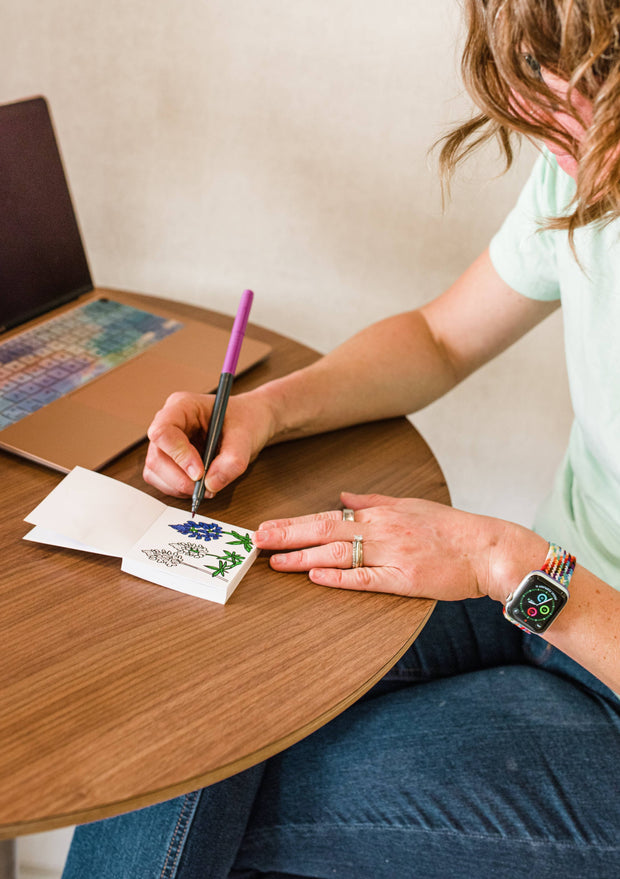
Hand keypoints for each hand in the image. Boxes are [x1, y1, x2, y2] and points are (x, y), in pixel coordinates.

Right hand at [143, 389, 275, 497]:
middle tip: (206, 488)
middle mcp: (169, 422)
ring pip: (156, 472)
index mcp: (182, 406)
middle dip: (179, 478)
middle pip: (156, 457)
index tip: (199, 472)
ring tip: (207, 488)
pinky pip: (163, 480)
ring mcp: (167, 442)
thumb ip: (232, 461)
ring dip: (179, 486)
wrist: (250, 424)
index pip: (163, 431)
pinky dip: (180, 489)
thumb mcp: (246, 437)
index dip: (178, 455)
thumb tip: (211, 484)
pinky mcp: (170, 459)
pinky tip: (200, 486)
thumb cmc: (245, 420)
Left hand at [254, 491, 534, 601]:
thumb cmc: (451, 528)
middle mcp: (381, 531)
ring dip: (302, 556)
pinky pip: (366, 578)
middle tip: (256, 540)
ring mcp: (391, 555)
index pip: (327, 516)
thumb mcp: (410, 505)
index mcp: (381, 514)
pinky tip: (315, 575)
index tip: (267, 527)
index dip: (294, 523)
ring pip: (338, 553)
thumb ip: (374, 501)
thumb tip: (343, 496)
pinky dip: (339, 577)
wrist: (487, 549)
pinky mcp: (404, 580)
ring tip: (274, 560)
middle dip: (287, 535)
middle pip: (324, 530)